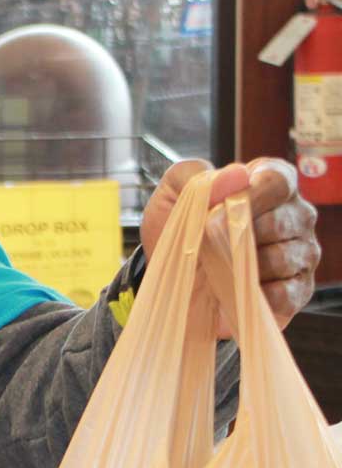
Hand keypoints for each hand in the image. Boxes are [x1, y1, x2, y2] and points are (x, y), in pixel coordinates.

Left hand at [140, 158, 320, 330]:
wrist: (168, 289)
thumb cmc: (174, 239)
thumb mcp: (167, 200)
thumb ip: (192, 176)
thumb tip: (237, 174)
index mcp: (266, 188)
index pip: (279, 180)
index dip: (254, 192)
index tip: (224, 207)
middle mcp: (292, 218)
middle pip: (285, 219)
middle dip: (241, 233)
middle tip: (213, 244)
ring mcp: (300, 255)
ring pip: (286, 256)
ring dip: (244, 266)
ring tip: (221, 268)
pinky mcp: (297, 292)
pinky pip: (288, 292)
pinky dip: (257, 294)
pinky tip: (236, 291)